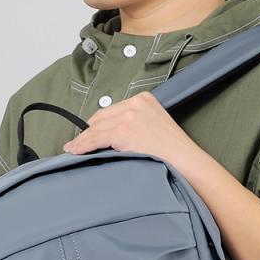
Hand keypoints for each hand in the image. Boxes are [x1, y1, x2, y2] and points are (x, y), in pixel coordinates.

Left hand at [63, 91, 200, 174]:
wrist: (186, 161)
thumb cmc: (173, 153)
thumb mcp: (154, 129)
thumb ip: (135, 126)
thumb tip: (111, 138)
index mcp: (144, 99)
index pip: (112, 111)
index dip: (97, 125)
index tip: (87, 134)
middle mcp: (135, 103)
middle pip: (101, 117)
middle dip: (88, 132)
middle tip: (76, 145)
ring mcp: (129, 115)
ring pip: (96, 128)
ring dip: (83, 141)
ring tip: (73, 150)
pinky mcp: (123, 130)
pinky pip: (96, 138)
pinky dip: (83, 145)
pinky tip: (75, 151)